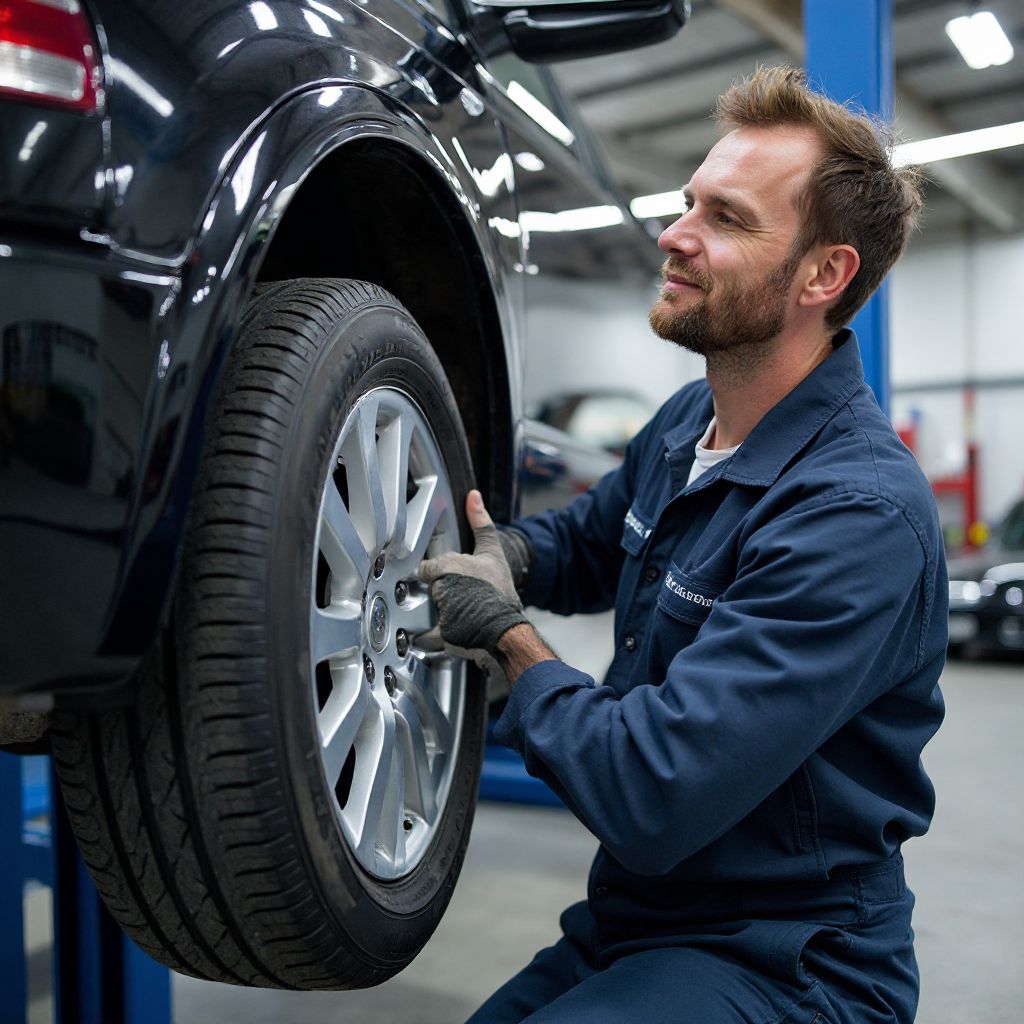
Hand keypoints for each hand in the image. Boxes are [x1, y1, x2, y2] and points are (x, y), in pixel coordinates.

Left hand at [417, 490, 528, 666]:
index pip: (428, 567)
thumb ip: (481, 523)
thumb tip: (473, 495)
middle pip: (429, 588)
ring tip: (456, 614)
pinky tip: (428, 635)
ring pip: (427, 610)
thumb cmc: (500, 590)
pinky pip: (425, 637)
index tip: (441, 575)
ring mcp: (440, 613)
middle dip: (438, 591)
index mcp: (450, 566)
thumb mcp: (493, 552)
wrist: (509, 627)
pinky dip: (424, 637)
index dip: (436, 572)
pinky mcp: (442, 635)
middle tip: (458, 595)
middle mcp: (441, 589)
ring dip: (434, 611)